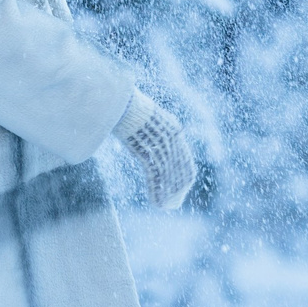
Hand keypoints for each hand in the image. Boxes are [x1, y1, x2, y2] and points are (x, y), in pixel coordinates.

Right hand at [115, 89, 198, 208]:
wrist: (122, 100)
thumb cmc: (129, 106)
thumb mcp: (146, 116)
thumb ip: (150, 127)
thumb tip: (144, 130)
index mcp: (173, 130)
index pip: (184, 158)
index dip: (185, 175)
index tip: (185, 186)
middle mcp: (171, 138)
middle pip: (179, 170)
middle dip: (178, 188)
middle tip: (176, 202)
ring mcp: (160, 145)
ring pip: (168, 176)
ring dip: (168, 194)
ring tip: (167, 206)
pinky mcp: (147, 151)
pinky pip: (155, 176)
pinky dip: (157, 191)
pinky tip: (157, 203)